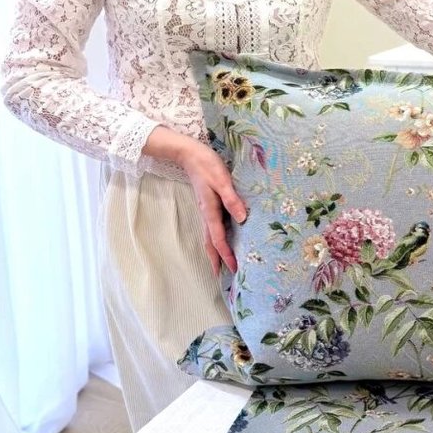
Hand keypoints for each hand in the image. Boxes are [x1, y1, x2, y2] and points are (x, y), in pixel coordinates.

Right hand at [142, 126, 247, 274]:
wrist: (190, 155)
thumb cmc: (207, 166)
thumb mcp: (222, 180)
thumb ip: (232, 199)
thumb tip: (242, 218)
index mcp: (210, 212)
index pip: (219, 239)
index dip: (226, 255)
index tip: (234, 269)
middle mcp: (206, 215)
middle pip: (211, 243)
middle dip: (217, 260)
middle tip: (225, 277)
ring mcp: (205, 211)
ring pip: (210, 237)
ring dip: (215, 252)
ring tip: (222, 265)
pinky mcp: (208, 206)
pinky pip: (212, 228)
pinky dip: (216, 240)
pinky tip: (223, 240)